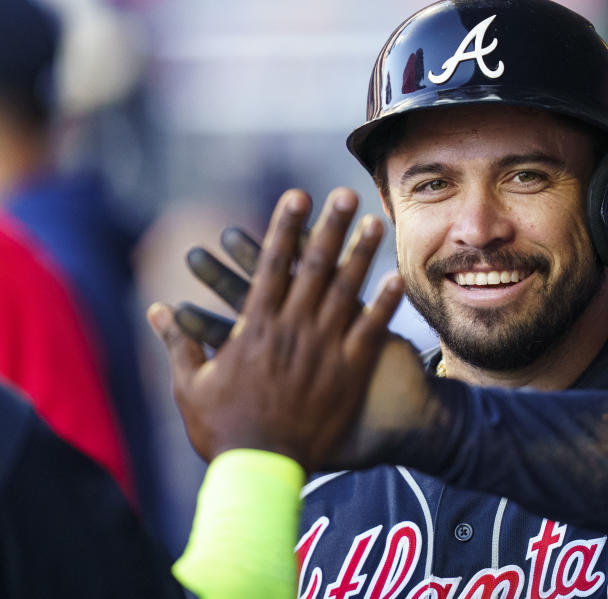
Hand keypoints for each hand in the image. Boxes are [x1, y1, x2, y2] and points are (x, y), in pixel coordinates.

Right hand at [147, 188, 404, 469]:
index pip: (271, 264)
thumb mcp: (191, 385)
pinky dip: (384, 304)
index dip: (284, 227)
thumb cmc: (222, 429)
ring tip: (376, 222)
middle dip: (330, 226)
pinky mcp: (348, 372)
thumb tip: (155, 309)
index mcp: (255, 327)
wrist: (260, 470)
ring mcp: (323, 349)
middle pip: (315, 267)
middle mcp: (292, 329)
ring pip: (347, 291)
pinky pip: (371, 331)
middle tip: (345, 193)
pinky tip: (397, 279)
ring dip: (362, 254)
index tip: (297, 196)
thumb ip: (177, 342)